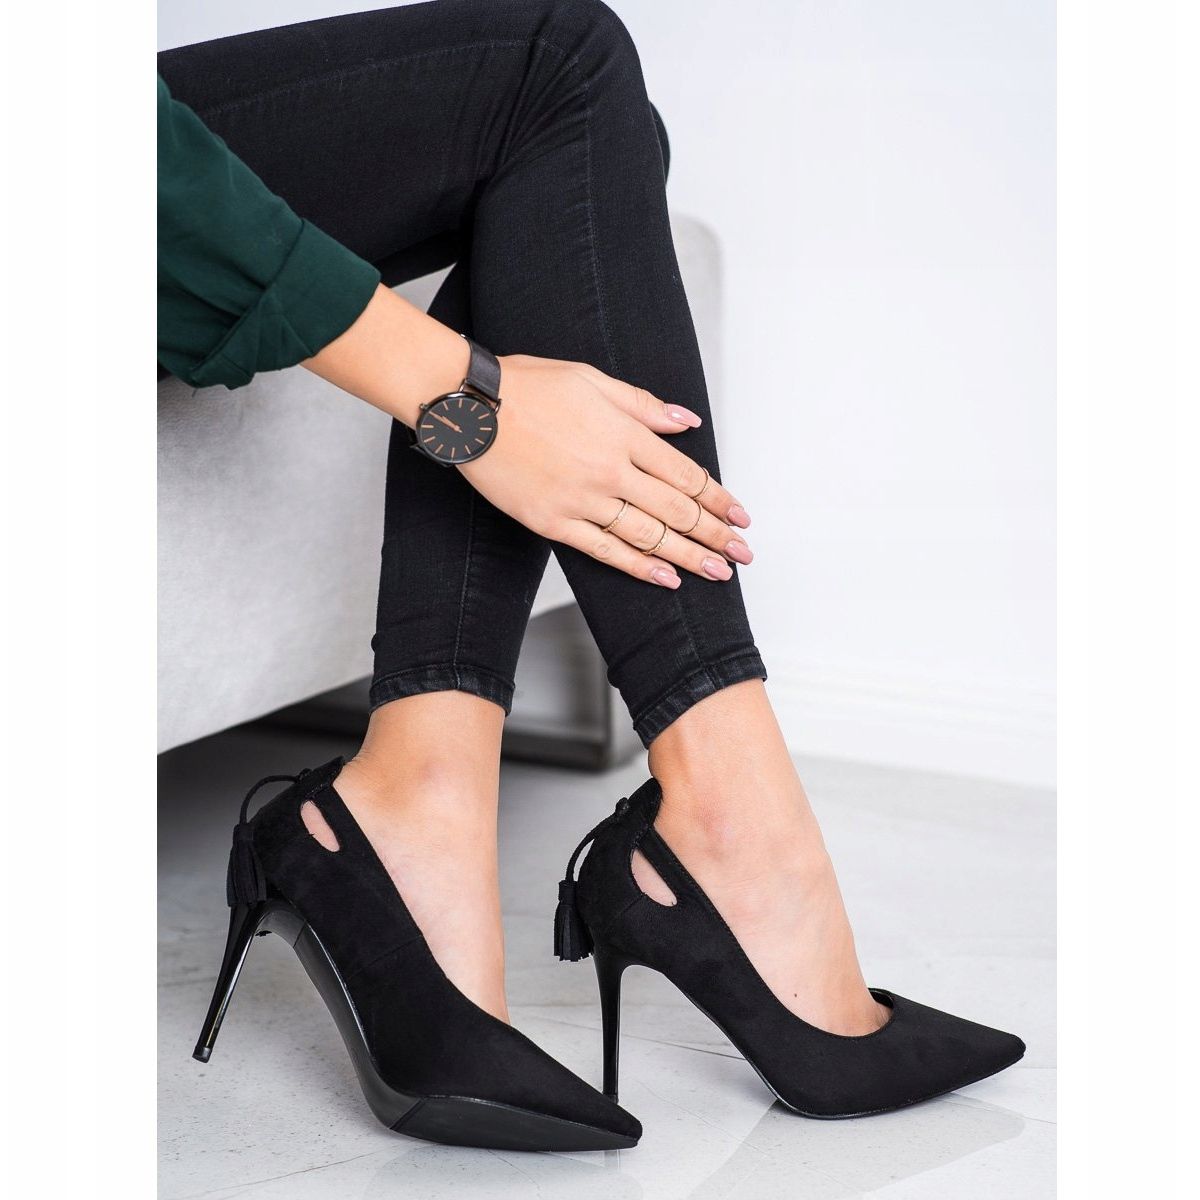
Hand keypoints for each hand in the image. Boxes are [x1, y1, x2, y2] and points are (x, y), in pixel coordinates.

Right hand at [458, 355, 751, 587]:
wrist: (469, 406)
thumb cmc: (526, 386)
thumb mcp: (591, 379)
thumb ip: (643, 406)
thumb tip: (686, 421)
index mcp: (623, 433)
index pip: (686, 474)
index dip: (718, 498)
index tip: (741, 516)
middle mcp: (610, 470)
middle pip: (677, 509)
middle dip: (717, 534)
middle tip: (743, 553)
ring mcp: (581, 500)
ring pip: (648, 535)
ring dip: (689, 556)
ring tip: (718, 572)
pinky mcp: (552, 521)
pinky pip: (604, 550)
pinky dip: (638, 566)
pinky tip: (665, 578)